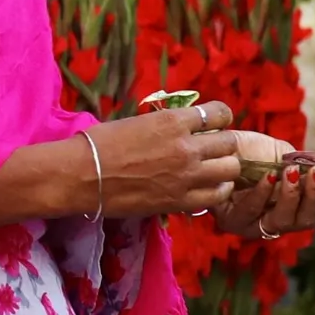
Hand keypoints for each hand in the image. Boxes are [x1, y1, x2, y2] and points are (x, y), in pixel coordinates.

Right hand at [85, 101, 240, 217]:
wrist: (83, 175)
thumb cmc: (100, 143)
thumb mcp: (138, 122)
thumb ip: (166, 125)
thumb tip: (181, 126)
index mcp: (173, 121)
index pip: (219, 113)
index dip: (220, 118)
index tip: (214, 124)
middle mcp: (187, 146)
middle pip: (230, 142)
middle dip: (224, 144)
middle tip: (213, 150)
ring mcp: (187, 175)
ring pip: (231, 169)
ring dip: (225, 168)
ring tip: (214, 171)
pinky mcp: (181, 200)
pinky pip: (217, 195)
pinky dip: (217, 190)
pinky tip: (207, 188)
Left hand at [209, 133, 314, 238]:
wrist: (218, 144)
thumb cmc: (255, 152)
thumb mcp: (290, 156)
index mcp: (294, 208)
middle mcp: (277, 221)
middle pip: (304, 221)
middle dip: (313, 198)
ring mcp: (254, 225)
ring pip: (281, 220)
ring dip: (290, 196)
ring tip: (291, 173)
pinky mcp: (232, 221)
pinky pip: (252, 212)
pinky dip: (263, 194)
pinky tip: (269, 177)